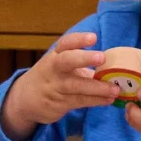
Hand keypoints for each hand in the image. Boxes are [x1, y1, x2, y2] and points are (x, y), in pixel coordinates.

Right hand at [0, 31, 121, 140]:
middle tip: (102, 57)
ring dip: (97, 88)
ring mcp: (55, 87)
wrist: (25, 99)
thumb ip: (82, 63)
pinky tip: (108, 100)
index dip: (79, 40)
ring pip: (76, 86)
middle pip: (66, 61)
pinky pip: (79, 101)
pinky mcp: (57, 103)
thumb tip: (113, 65)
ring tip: (115, 89)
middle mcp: (53, 69)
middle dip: (84, 58)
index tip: (93, 38)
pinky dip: (95, 101)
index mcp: (56, 55)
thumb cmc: (52, 77)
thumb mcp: (62, 65)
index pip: (66, 43)